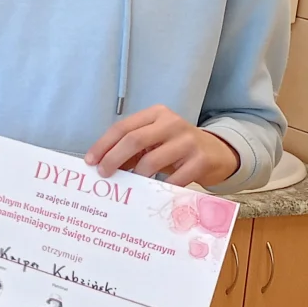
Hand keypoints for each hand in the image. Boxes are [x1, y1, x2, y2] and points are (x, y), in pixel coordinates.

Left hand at [86, 105, 239, 186]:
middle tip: (104, 174)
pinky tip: (152, 192)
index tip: (90, 162)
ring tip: (130, 185)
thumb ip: (131, 149)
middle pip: (134, 140)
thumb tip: (100, 165)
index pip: (123, 127)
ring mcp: (188, 141)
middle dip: (113, 159)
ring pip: (151, 160)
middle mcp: (172, 123)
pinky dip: (159, 188)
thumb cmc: (176, 148)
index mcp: (156, 114)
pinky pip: (174, 179)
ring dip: (136, 176)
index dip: (103, 145)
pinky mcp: (201, 160)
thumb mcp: (154, 141)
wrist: (217, 153)